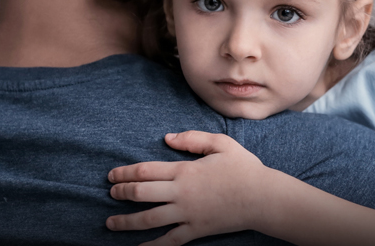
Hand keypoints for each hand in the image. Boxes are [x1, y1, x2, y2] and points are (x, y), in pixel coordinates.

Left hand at [106, 131, 287, 245]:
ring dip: (126, 221)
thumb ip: (192, 138)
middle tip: (110, 194)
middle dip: (121, 193)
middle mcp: (182, 194)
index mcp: (185, 171)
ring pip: (149, 219)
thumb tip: (167, 138)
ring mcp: (188, 214)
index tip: (111, 175)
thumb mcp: (221, 144)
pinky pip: (170, 241)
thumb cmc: (245, 168)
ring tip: (110, 223)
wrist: (264, 198)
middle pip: (141, 193)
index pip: (145, 171)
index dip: (124, 173)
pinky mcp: (196, 230)